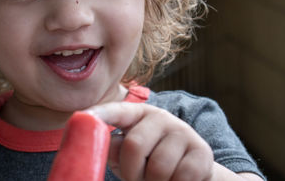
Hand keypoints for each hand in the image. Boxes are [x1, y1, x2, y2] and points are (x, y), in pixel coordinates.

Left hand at [86, 102, 213, 180]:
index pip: (116, 111)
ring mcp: (182, 131)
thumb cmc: (149, 161)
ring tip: (155, 179)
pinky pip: (181, 175)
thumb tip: (92, 145)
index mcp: (136, 114)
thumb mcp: (127, 154)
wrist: (188, 171)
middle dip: (131, 172)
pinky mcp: (201, 150)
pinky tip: (174, 180)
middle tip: (136, 179)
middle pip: (134, 145)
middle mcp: (160, 116)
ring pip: (158, 166)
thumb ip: (113, 148)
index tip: (83, 117)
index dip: (100, 114)